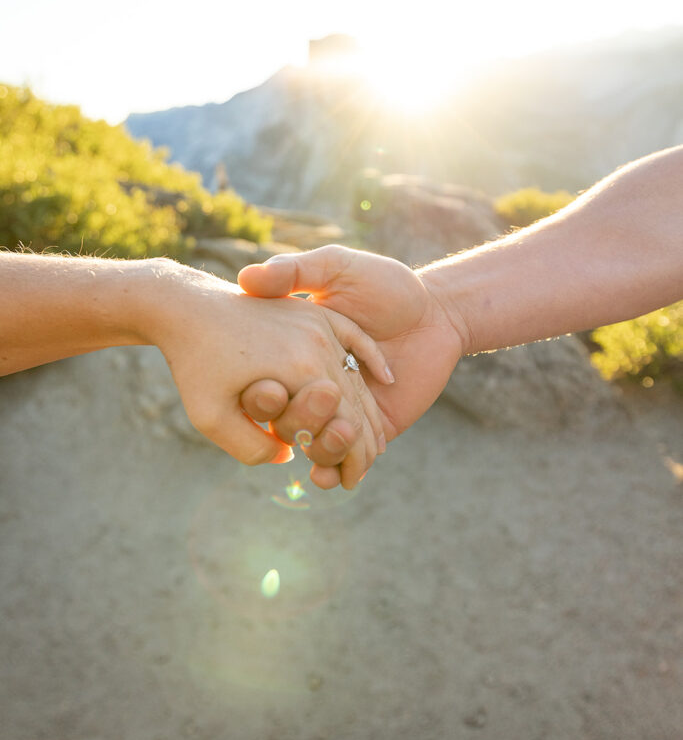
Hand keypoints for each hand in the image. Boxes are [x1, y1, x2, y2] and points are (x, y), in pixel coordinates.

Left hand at [148, 261, 390, 487]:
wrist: (186, 305)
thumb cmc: (193, 363)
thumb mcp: (209, 417)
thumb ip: (250, 447)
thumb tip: (288, 459)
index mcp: (299, 372)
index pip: (345, 425)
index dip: (352, 460)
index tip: (350, 483)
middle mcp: (317, 346)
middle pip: (357, 401)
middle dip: (366, 441)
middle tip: (363, 470)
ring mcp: (318, 325)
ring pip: (357, 374)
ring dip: (369, 408)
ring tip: (373, 439)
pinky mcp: (313, 312)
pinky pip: (354, 337)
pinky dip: (372, 359)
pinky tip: (386, 378)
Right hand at [238, 246, 463, 484]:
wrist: (437, 311)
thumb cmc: (384, 283)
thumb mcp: (333, 266)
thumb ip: (292, 271)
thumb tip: (246, 277)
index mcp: (294, 355)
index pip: (264, 386)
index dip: (258, 396)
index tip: (265, 391)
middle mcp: (311, 386)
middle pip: (287, 421)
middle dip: (295, 424)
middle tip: (315, 409)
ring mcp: (341, 411)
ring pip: (315, 445)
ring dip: (320, 450)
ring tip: (342, 433)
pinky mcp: (370, 430)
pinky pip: (344, 461)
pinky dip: (335, 472)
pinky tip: (336, 474)